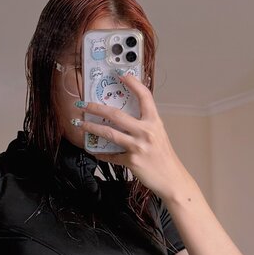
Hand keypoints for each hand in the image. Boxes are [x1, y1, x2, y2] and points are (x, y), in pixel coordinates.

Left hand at [76, 71, 189, 200]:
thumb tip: (125, 116)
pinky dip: (101, 153)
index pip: (144, 97)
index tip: (121, 75)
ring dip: (92, 128)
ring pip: (109, 133)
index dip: (133, 83)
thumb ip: (145, 124)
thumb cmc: (164, 157)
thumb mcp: (158, 135)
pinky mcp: (132, 161)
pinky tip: (94, 150)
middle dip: (97, 108)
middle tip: (85, 104)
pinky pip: (112, 155)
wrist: (172, 179)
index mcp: (154, 122)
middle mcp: (146, 132)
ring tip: (81, 124)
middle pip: (117, 115)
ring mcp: (138, 147)